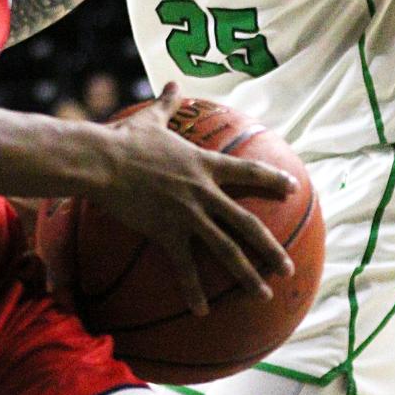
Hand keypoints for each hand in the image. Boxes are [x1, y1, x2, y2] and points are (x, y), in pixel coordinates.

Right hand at [99, 85, 296, 314]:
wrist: (102, 161)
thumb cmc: (124, 139)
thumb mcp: (151, 119)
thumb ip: (169, 105)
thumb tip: (175, 83)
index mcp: (203, 164)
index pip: (248, 171)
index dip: (272, 179)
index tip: (293, 188)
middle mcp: (203, 192)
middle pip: (247, 223)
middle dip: (270, 248)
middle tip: (287, 266)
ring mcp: (188, 215)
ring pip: (226, 249)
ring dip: (248, 274)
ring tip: (264, 294)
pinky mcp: (167, 232)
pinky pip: (184, 267)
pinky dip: (194, 291)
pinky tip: (203, 311)